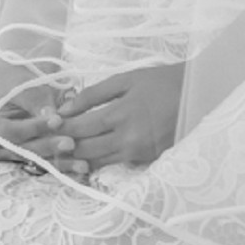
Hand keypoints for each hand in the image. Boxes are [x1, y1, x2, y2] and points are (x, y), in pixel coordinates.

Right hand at [0, 62, 83, 176]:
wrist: (23, 79)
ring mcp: (19, 155)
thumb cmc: (20, 79)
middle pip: (27, 150)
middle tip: (71, 143)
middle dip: (50, 147)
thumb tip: (52, 116)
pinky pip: (50, 163)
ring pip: (40, 161)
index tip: (57, 120)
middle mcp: (2, 147)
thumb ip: (37, 101)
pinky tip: (82, 167)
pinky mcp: (35, 158)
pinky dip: (66, 164)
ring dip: (62, 162)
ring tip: (82, 164)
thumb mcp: (24, 86)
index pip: (13, 132)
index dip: (35, 127)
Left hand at [56, 61, 185, 172]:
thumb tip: (66, 108)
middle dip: (64, 149)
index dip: (60, 130)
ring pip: (99, 162)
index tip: (45, 128)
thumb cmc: (161, 82)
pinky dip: (99, 163)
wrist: (198, 94)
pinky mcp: (148, 161)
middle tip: (46, 146)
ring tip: (60, 155)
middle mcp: (127, 139)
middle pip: (86, 150)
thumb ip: (94, 94)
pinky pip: (117, 165)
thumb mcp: (127, 79)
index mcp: (120, 115)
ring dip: (78, 160)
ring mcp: (139, 154)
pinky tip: (87, 159)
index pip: (80, 128)